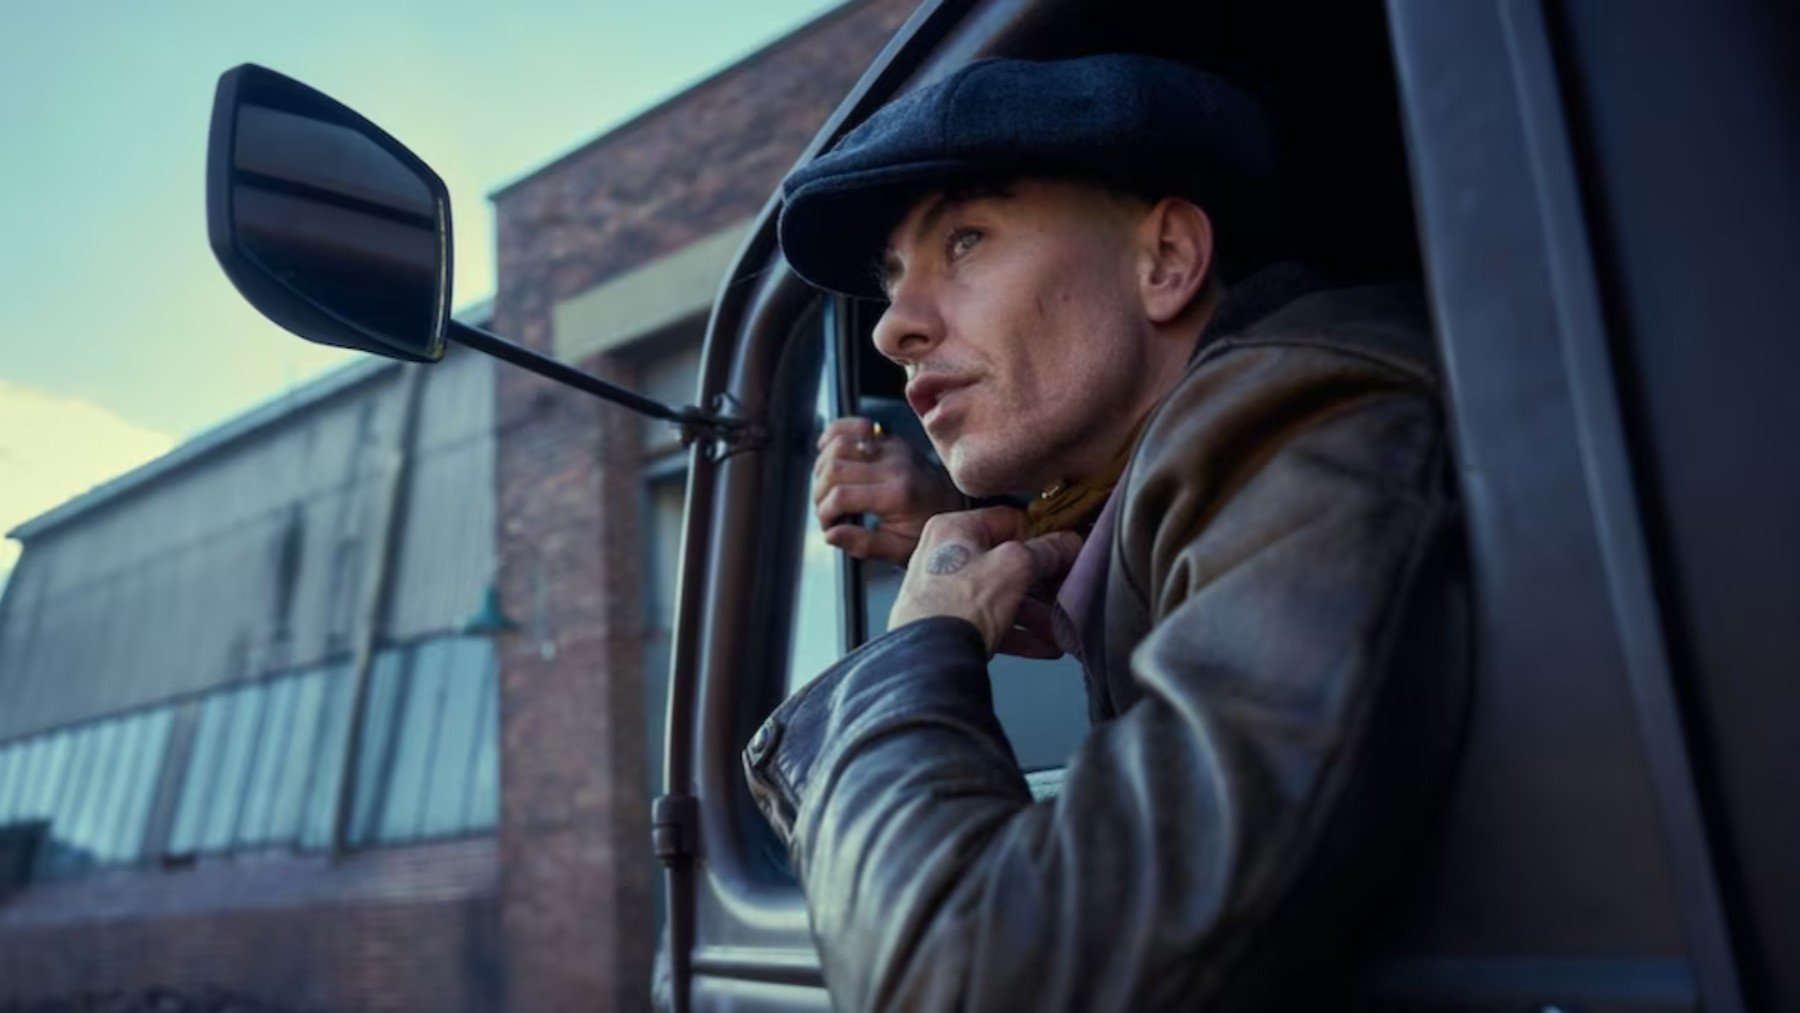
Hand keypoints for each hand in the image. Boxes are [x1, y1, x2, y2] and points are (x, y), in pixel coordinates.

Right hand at [813, 416, 964, 565]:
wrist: (953, 506)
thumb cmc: (926, 530)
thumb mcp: (899, 550)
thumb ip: (864, 544)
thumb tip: (830, 535)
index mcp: (898, 494)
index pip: (842, 495)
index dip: (825, 513)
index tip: (828, 528)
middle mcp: (895, 465)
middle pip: (834, 468)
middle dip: (819, 494)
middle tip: (826, 512)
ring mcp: (892, 447)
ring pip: (838, 445)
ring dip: (821, 469)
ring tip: (827, 491)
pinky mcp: (890, 439)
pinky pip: (852, 426)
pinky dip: (833, 435)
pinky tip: (826, 452)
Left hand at [889, 506, 1083, 656]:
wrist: (927, 662)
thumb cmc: (959, 607)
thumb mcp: (1015, 568)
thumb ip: (1047, 551)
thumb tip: (1069, 542)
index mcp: (953, 528)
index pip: (1008, 520)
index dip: (1040, 536)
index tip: (1063, 552)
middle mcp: (943, 555)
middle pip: (1006, 561)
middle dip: (1041, 583)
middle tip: (1065, 592)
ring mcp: (943, 591)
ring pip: (1001, 595)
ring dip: (1035, 613)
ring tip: (1060, 629)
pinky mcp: (947, 624)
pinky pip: (990, 621)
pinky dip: (1018, 632)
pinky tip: (1045, 645)